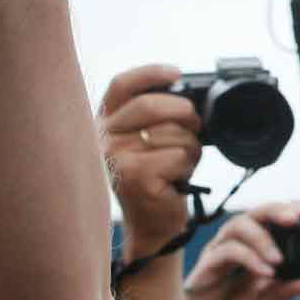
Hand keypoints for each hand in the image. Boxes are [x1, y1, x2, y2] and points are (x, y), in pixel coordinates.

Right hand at [99, 63, 202, 249]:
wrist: (153, 226)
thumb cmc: (157, 180)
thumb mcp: (151, 142)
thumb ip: (157, 118)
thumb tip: (187, 93)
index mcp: (105, 123)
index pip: (121, 86)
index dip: (150, 73)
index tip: (177, 73)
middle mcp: (102, 138)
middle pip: (152, 105)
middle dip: (184, 112)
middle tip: (196, 125)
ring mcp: (115, 157)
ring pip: (171, 133)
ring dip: (190, 148)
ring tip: (180, 165)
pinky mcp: (134, 176)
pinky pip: (178, 156)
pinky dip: (188, 166)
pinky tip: (177, 180)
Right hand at [185, 202, 299, 299]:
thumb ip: (285, 291)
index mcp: (251, 251)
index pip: (268, 221)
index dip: (285, 211)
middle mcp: (233, 247)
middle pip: (253, 215)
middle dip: (275, 212)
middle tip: (295, 219)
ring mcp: (218, 255)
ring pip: (237, 227)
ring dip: (262, 239)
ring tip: (279, 259)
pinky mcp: (205, 268)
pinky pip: (226, 252)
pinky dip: (248, 259)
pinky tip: (264, 272)